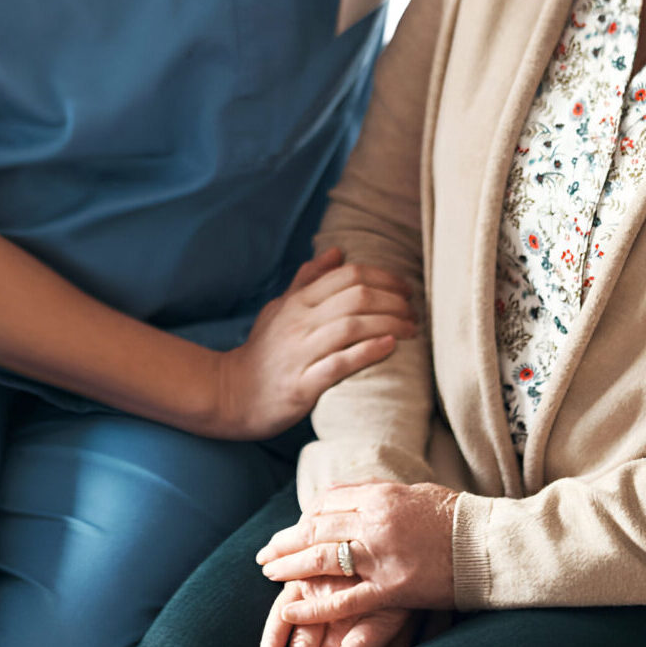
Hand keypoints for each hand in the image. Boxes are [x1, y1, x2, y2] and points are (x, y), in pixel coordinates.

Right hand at [209, 250, 416, 439]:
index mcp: (297, 302)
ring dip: (388, 324)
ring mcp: (300, 353)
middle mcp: (299, 323)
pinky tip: (389, 347)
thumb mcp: (280, 308)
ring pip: (350, 327)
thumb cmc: (262, 351)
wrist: (231, 394)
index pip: (347, 276)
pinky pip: (338, 364)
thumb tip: (337, 252)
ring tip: (411, 329)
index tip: (406, 288)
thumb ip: (307, 280)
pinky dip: (366, 353)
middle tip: (414, 311)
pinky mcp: (301, 386)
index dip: (383, 277)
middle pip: (355, 297)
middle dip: (393, 300)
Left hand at [256, 482, 458, 618]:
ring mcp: (382, 556)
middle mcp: (375, 522)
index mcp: (380, 495)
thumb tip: (339, 498)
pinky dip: (315, 608)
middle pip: (316, 528)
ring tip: (268, 575)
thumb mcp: (411, 493)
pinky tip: (291, 610)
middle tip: (264, 554)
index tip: (292, 530)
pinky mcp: (393, 589)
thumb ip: (374, 496)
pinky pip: (345, 601)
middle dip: (286, 542)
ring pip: (323, 560)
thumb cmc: (454, 517)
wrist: (491, 544)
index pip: (326, 502)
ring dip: (290, 567)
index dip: (304, 518)